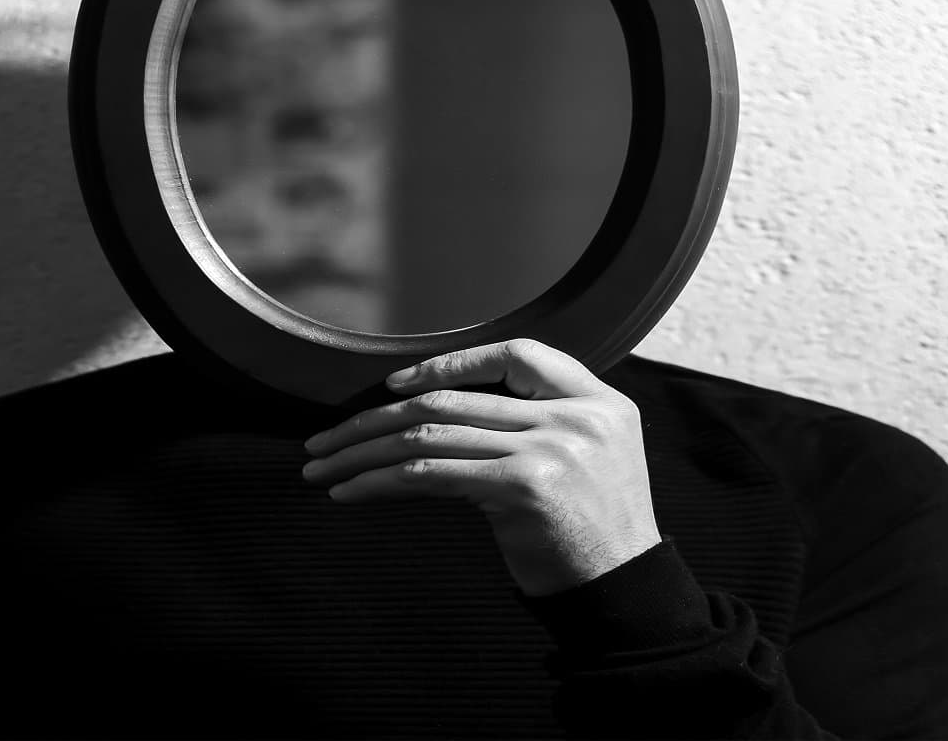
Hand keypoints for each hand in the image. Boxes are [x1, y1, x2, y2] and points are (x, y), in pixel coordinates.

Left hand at [302, 339, 660, 595]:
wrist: (624, 594)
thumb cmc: (592, 533)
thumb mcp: (585, 458)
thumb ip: (536, 425)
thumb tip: (434, 413)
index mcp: (597, 400)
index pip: (517, 354)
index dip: (451, 363)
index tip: (397, 384)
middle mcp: (576, 416)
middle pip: (452, 399)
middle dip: (374, 419)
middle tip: (326, 437)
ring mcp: (551, 449)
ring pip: (430, 433)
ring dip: (364, 451)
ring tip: (323, 466)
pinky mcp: (523, 486)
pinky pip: (431, 473)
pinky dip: (380, 481)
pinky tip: (349, 491)